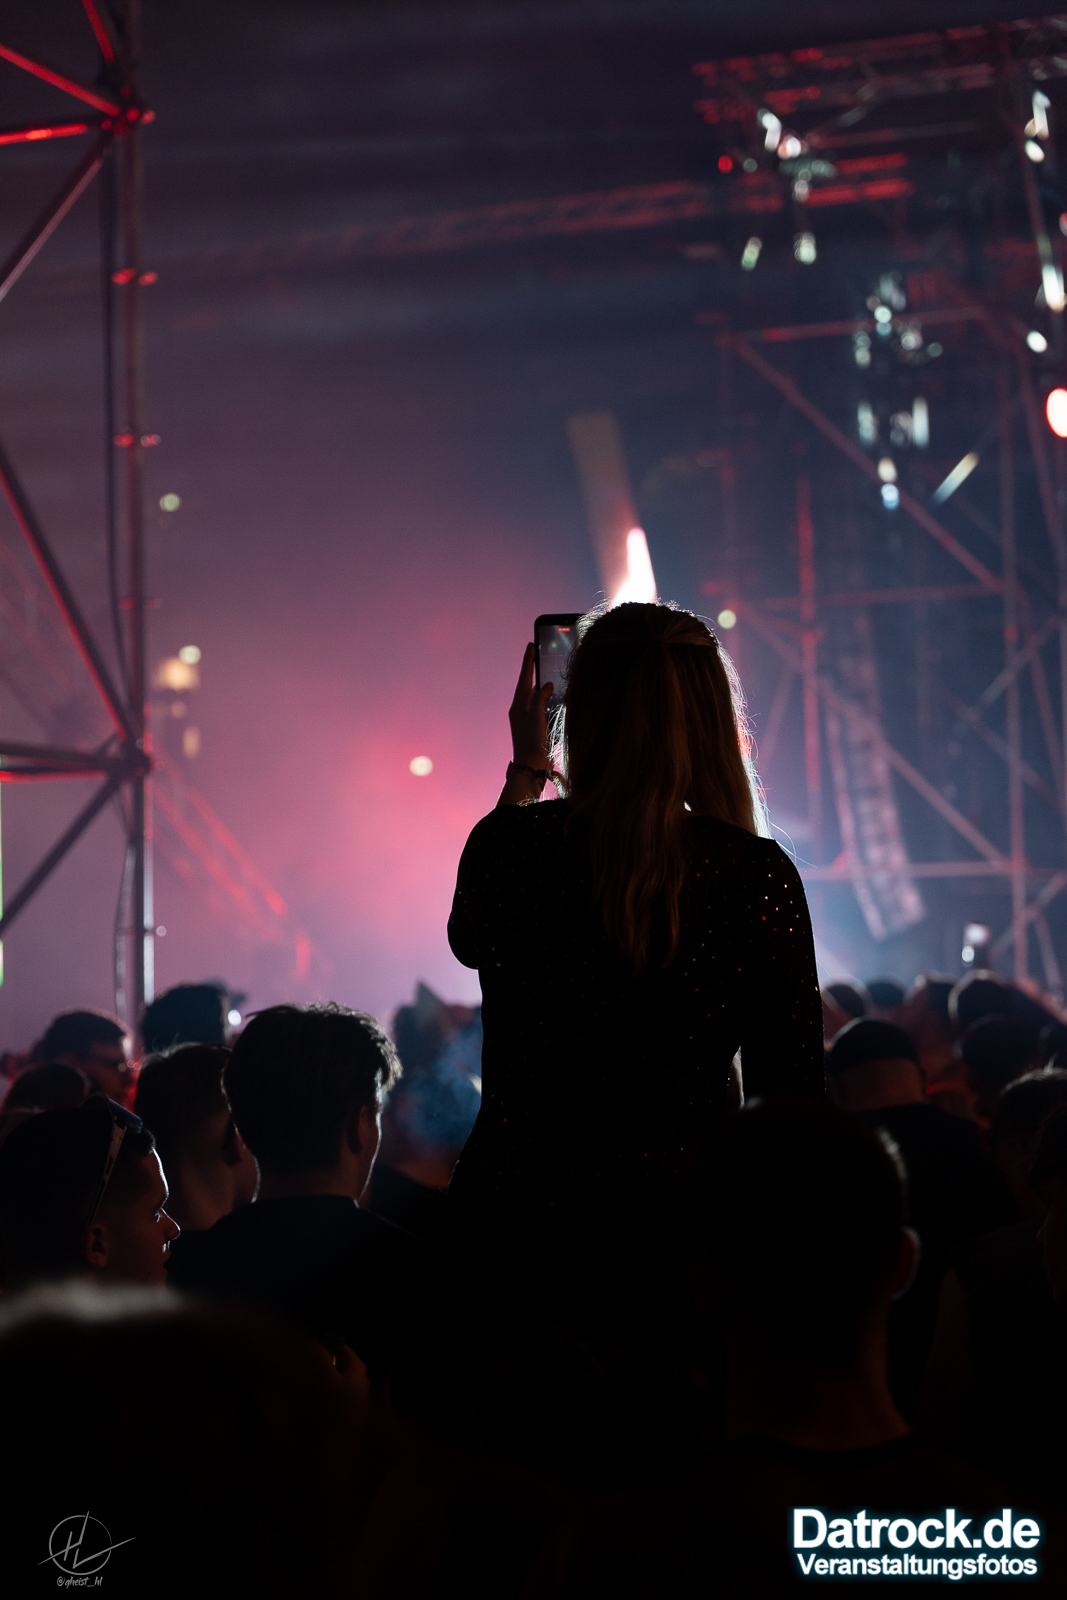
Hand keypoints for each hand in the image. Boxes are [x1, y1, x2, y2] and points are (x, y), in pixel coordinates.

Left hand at [508, 642, 552, 767]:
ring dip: (540, 683)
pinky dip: (546, 698)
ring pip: (534, 695)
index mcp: (518, 705)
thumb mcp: (536, 717)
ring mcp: (527, 718)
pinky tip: (553, 696)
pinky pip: (540, 706)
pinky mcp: (535, 726)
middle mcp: (521, 710)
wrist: (530, 767)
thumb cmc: (531, 743)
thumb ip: (540, 698)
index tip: (530, 645)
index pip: (524, 677)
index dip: (528, 661)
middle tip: (538, 653)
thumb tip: (547, 684)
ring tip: (545, 670)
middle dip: (533, 669)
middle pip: (527, 684)